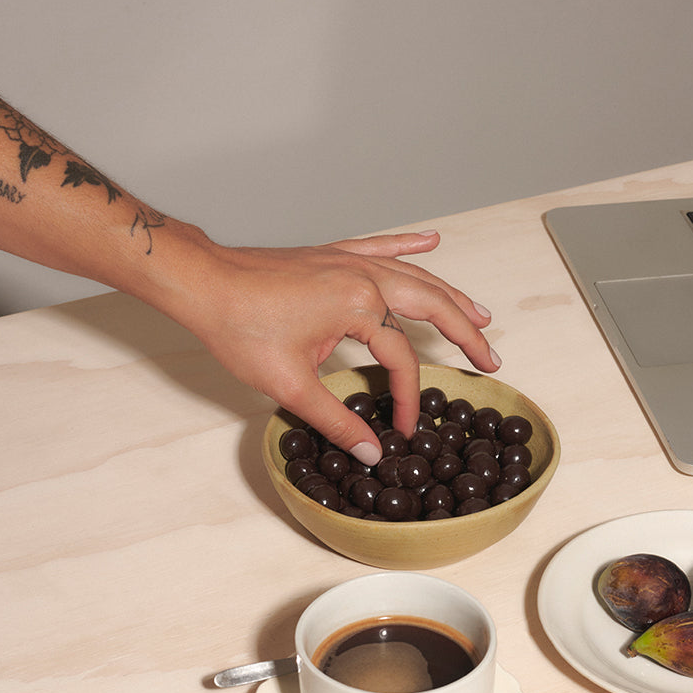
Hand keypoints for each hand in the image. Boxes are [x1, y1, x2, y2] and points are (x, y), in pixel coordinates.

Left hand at [185, 230, 499, 461]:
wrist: (203, 282)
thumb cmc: (239, 326)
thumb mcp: (289, 384)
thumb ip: (335, 419)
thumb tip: (369, 451)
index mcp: (359, 306)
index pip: (402, 358)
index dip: (409, 397)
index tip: (406, 426)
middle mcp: (364, 277)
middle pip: (432, 304)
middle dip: (465, 333)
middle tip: (490, 358)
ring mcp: (350, 261)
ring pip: (417, 275)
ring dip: (452, 295)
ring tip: (480, 314)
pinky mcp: (333, 255)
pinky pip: (384, 247)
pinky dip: (411, 245)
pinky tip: (433, 241)